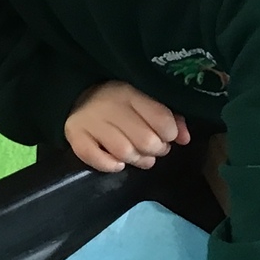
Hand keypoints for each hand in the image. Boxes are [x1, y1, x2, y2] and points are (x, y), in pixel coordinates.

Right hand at [66, 82, 191, 172]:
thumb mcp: (143, 101)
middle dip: (157, 150)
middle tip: (155, 149)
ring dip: (138, 160)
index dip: (170, 134)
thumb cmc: (118, 102)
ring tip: (141, 158)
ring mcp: (91, 122)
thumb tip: (185, 138)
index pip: (160, 118)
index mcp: (130, 93)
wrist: (76, 98)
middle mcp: (110, 106)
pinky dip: (110, 165)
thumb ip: (168, 118)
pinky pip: (97, 159)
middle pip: (145, 140)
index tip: (168, 136)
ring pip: (124, 152)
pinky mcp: (75, 137)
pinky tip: (118, 163)